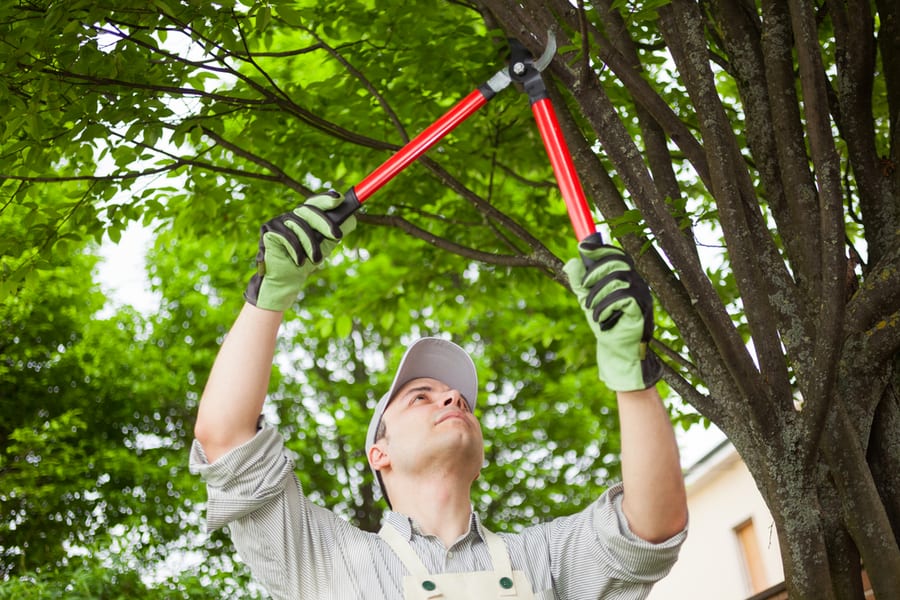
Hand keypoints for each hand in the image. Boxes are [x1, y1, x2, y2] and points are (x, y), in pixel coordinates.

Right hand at [244, 192, 356, 310]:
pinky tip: (298, 261)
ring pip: (299, 225)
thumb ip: (336, 231)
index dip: (326, 198)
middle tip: (337, 235)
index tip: (339, 199)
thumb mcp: (325, 245)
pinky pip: (286, 235)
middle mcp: (291, 215)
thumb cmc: (306, 261)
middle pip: (308, 210)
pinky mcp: (268, 230)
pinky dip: (295, 250)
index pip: (316, 202)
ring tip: (315, 260)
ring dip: (310, 244)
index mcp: (305, 217)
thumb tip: (352, 218)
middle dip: (325, 223)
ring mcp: (278, 221)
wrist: (287, 280)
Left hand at [563, 235, 660, 390]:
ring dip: (598, 294)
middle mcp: (637, 283)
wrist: (615, 350)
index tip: (582, 248)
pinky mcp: (642, 309)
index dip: (601, 249)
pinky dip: (606, 306)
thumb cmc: (604, 324)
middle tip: (583, 287)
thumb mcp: (587, 300)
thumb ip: (580, 282)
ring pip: (618, 279)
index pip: (617, 255)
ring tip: (591, 309)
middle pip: (617, 262)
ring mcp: (642, 295)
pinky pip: (622, 297)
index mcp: (625, 278)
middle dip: (595, 272)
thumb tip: (571, 261)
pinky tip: (601, 318)